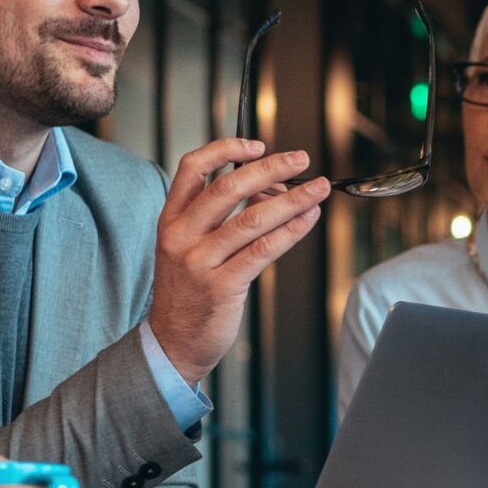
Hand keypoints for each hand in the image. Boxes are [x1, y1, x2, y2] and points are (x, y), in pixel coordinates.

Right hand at [149, 138, 329, 385]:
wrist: (172, 342)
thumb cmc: (186, 291)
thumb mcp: (187, 246)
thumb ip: (217, 217)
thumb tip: (266, 187)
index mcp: (171, 219)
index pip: (191, 168)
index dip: (225, 149)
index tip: (256, 145)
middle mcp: (181, 236)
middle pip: (228, 188)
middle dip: (270, 168)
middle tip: (300, 159)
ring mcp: (200, 262)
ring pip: (252, 219)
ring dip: (291, 200)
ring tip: (317, 189)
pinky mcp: (222, 286)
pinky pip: (263, 250)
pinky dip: (290, 231)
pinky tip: (307, 219)